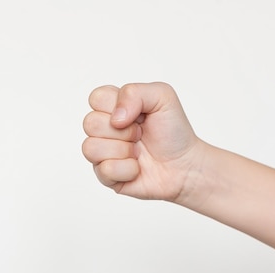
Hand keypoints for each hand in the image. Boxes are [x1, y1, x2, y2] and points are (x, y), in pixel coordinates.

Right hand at [82, 82, 201, 201]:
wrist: (185, 166)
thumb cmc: (173, 132)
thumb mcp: (162, 97)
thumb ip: (135, 92)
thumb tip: (114, 118)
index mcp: (114, 107)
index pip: (95, 98)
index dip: (115, 106)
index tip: (138, 115)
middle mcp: (105, 130)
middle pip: (90, 123)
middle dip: (122, 130)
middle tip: (140, 134)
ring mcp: (103, 154)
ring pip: (91, 148)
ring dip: (122, 150)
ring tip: (137, 152)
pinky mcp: (106, 177)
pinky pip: (105, 170)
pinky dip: (127, 169)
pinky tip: (137, 168)